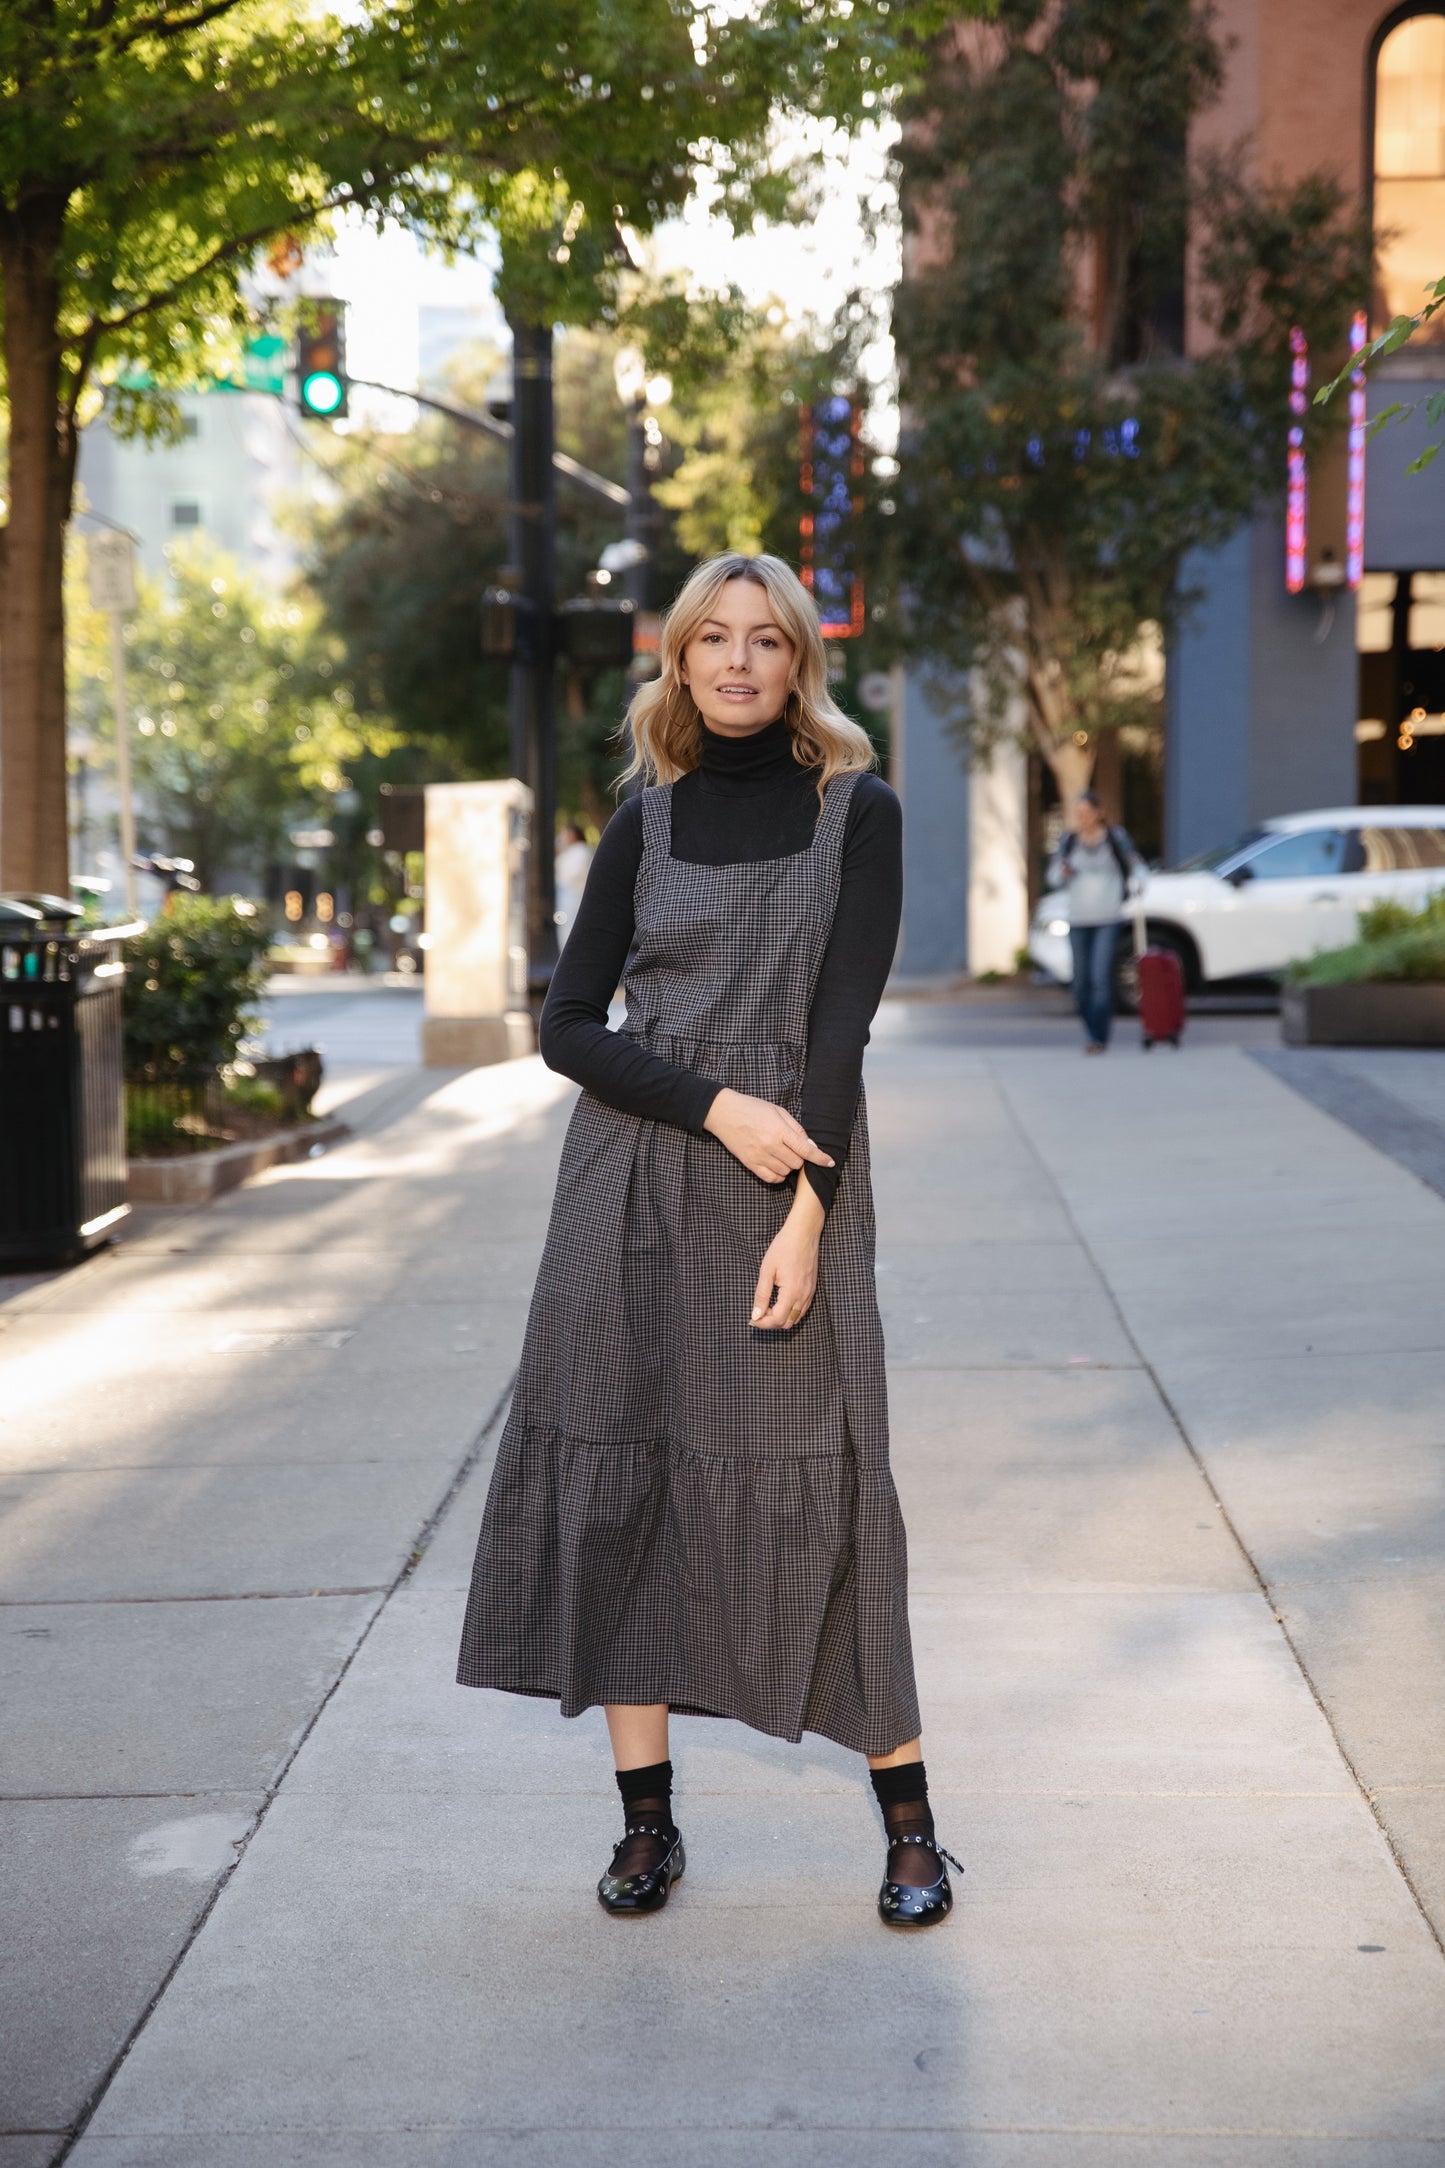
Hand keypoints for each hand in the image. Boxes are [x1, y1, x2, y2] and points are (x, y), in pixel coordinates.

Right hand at [703, 1088, 834, 1184]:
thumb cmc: (752, 1108)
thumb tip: (811, 1145)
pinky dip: (779, 1175)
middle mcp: (770, 1145)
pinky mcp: (750, 1164)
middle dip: (801, 1158)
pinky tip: (778, 1166)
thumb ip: (796, 1128)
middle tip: (793, 1148)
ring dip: (789, 1166)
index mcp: (779, 1130)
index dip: (820, 1158)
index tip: (830, 1163)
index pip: (806, 1149)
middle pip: (797, 1163)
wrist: (724, 1113)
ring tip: (783, 1154)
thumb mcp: (778, 1111)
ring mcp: (759, 1156)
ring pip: (786, 1172)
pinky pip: (771, 1178)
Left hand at [751, 1177, 824, 1329]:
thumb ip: (761, 1295)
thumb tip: (755, 1315)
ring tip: (767, 1310)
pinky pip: (802, 1309)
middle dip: (771, 1323)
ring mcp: (809, 1293)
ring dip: (781, 1318)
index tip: (751, 1319)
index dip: (762, 1323)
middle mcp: (803, 1296)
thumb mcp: (767, 1270)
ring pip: (796, 1318)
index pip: (777, 1319)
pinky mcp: (812, 1289)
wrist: (803, 1233)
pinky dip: (791, 1312)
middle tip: (757, 1315)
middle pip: (787, 1323)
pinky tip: (780, 1303)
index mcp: (791, 1293)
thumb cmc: (783, 1248)